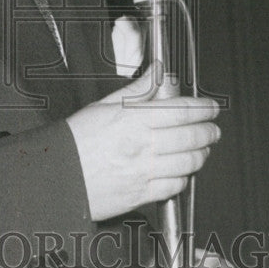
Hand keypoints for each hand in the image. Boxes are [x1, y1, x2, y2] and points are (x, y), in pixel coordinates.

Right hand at [66, 67, 220, 220]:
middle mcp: (141, 145)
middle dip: (209, 131)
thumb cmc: (75, 142)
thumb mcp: (103, 106)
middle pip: (191, 137)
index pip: (181, 110)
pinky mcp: (141, 194)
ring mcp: (143, 171)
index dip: (203, 108)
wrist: (56, 177)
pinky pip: (175, 186)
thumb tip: (157, 72)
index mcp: (132, 119)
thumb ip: (137, 90)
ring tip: (202, 148)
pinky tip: (182, 171)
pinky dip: (185, 177)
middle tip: (212, 128)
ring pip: (188, 162)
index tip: (211, 107)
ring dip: (201, 154)